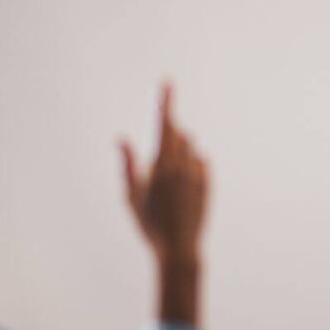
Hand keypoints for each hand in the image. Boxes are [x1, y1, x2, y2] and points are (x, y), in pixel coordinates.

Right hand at [120, 84, 208, 265]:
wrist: (179, 247)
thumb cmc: (149, 223)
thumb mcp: (131, 195)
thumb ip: (127, 164)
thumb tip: (121, 138)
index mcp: (161, 164)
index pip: (164, 124)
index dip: (164, 101)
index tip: (166, 82)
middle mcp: (183, 164)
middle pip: (177, 133)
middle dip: (166, 135)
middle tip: (157, 159)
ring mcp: (198, 172)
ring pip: (189, 147)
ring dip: (178, 151)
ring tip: (166, 179)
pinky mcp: (208, 181)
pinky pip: (199, 161)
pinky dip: (189, 165)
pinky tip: (180, 187)